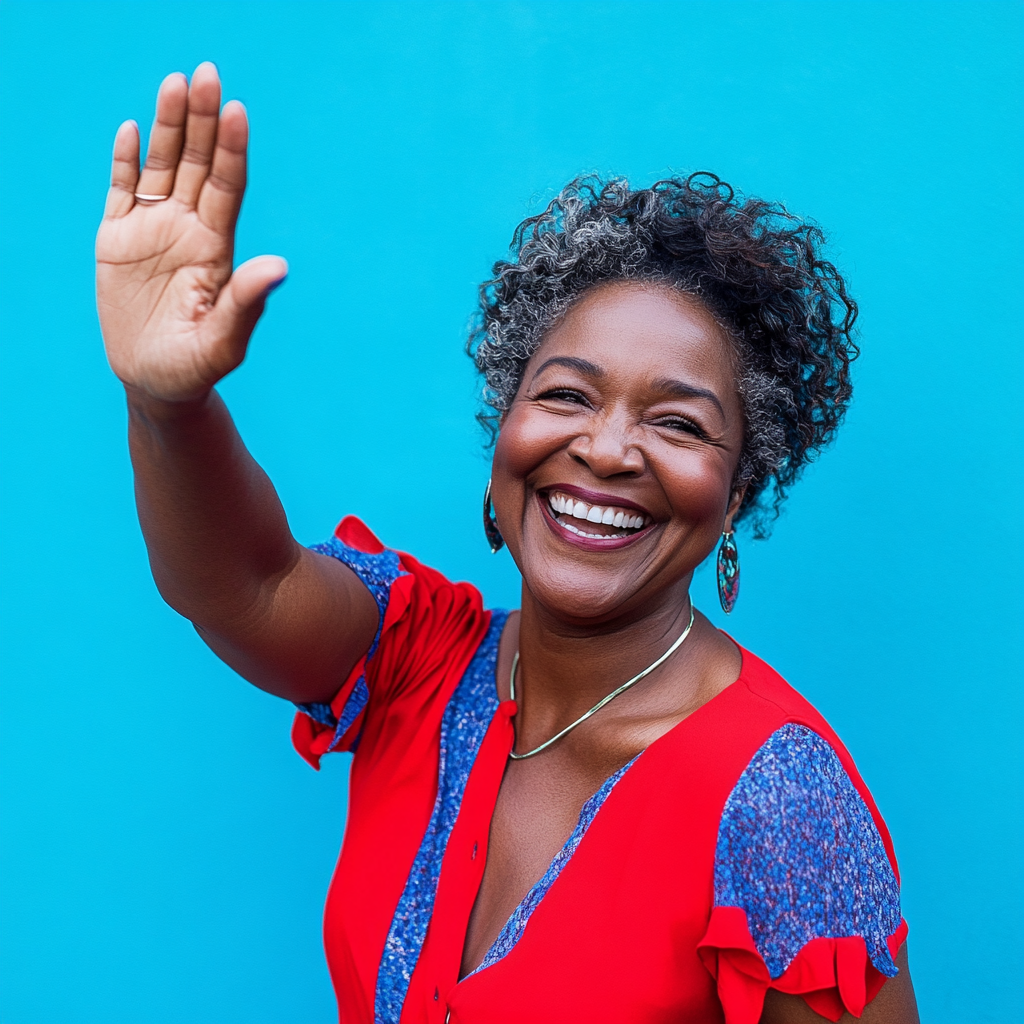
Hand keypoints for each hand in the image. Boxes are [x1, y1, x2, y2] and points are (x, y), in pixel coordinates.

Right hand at [96, 63, 286, 402]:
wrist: (156, 384)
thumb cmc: (196, 369)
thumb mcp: (223, 342)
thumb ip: (247, 303)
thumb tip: (280, 266)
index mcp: (217, 249)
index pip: (227, 187)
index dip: (231, 150)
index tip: (237, 111)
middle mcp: (189, 230)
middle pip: (196, 164)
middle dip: (202, 121)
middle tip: (207, 74)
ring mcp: (153, 232)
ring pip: (161, 167)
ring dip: (167, 126)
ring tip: (175, 82)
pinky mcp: (117, 241)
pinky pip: (121, 191)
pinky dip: (125, 161)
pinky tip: (131, 130)